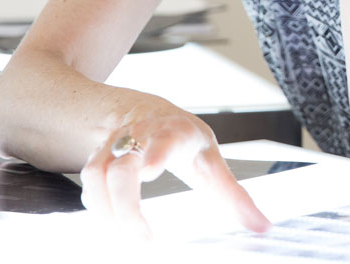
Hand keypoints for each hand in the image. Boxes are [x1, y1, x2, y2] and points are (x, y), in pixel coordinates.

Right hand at [77, 101, 270, 239]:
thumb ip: (235, 196)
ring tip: (127, 236)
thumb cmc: (183, 138)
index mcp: (175, 134)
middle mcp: (140, 136)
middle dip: (126, 205)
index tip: (150, 170)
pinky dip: (96, 205)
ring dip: (106, 210)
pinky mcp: (97, 156)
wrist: (146, 111)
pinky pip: (87, 181)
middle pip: (122, 168)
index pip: (164, 141)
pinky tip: (110, 222)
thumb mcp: (213, 161)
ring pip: (96, 175)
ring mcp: (114, 144)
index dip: (157, 153)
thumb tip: (262, 226)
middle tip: (143, 238)